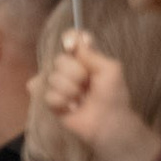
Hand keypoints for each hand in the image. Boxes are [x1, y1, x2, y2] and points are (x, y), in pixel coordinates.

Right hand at [41, 29, 160, 160]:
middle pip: (58, 60)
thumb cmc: (113, 95)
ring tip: (81, 99)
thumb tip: (75, 43)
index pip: (71, 38)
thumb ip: (92, 54)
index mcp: (84, 58)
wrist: (107, 122)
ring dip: (70, 90)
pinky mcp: (50, 101)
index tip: (72, 47)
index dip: (69, 39)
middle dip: (74, 73)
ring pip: (52, 78)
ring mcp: (58, 85)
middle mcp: (69, 69)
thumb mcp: (110, 69)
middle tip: (87, 84)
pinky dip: (63, 102)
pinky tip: (72, 108)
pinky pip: (47, 95)